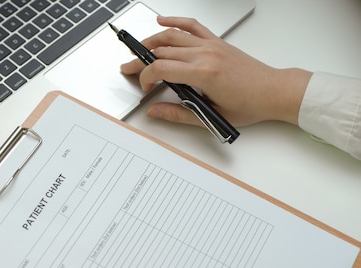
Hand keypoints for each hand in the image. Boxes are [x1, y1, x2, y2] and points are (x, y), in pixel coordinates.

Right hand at [121, 16, 311, 126]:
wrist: (273, 91)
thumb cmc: (250, 104)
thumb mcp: (212, 116)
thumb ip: (178, 114)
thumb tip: (156, 112)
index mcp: (204, 74)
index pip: (162, 69)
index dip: (146, 78)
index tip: (146, 88)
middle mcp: (205, 55)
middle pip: (162, 51)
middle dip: (141, 60)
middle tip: (129, 68)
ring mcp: (210, 45)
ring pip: (172, 36)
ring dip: (151, 41)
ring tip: (138, 50)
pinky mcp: (216, 42)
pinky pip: (191, 26)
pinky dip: (175, 21)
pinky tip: (162, 21)